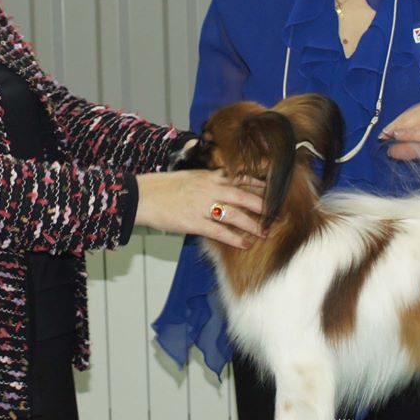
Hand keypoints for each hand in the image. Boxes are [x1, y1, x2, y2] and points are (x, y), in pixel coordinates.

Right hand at [134, 169, 264, 248]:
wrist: (141, 196)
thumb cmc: (162, 187)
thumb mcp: (188, 177)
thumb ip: (206, 180)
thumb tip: (220, 183)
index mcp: (208, 176)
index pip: (239, 178)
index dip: (258, 185)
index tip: (273, 190)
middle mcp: (209, 188)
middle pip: (244, 195)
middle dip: (264, 205)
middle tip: (278, 213)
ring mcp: (202, 205)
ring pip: (236, 215)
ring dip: (254, 224)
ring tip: (266, 231)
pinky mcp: (194, 222)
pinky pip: (220, 231)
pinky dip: (235, 238)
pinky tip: (246, 244)